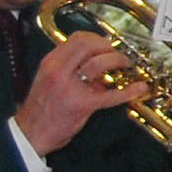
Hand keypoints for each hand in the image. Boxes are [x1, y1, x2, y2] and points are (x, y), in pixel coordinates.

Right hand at [16, 29, 139, 157]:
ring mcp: (70, 88)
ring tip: (126, 66)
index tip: (106, 43)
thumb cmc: (42, 106)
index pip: (76, 38)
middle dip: (108, 46)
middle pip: (89, 45)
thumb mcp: (50, 79)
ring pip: (99, 64)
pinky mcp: (82, 106)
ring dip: (118, 61)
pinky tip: (140, 89)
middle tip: (118, 54)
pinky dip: (128, 91)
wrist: (31, 133)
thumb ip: (71, 67)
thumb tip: (97, 60)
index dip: (97, 38)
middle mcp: (59, 71)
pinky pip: (110, 96)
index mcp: (51, 63)